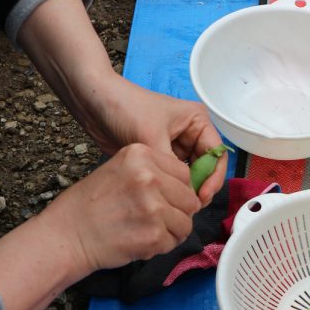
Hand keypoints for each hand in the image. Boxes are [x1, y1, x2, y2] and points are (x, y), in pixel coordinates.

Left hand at [16, 0, 227, 205]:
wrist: (93, 102)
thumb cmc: (125, 108)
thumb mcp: (152, 138)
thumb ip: (172, 167)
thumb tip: (185, 195)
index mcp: (197, 122)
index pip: (217, 154)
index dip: (213, 178)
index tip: (201, 197)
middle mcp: (190, 134)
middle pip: (206, 168)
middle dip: (199, 187)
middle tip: (189, 207)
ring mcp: (175, 146)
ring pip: (189, 175)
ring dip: (185, 189)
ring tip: (176, 205)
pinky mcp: (159, 157)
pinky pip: (172, 177)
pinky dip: (171, 188)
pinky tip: (165, 199)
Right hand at [42, 143, 201, 272]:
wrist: (66, 236)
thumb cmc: (88, 206)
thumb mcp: (118, 170)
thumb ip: (152, 172)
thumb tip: (186, 187)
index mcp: (141, 155)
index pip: (184, 173)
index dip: (178, 190)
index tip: (165, 199)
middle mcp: (149, 177)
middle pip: (190, 198)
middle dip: (178, 212)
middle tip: (155, 219)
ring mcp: (153, 206)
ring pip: (186, 222)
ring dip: (171, 231)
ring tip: (146, 230)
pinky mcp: (154, 234)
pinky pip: (174, 241)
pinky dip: (162, 246)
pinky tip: (140, 241)